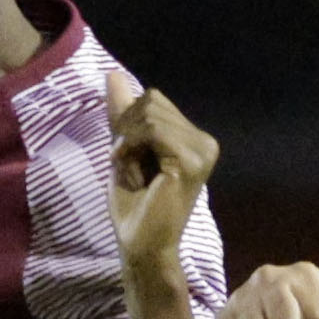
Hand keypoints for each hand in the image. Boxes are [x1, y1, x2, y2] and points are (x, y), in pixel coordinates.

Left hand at [105, 68, 217, 275]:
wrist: (139, 245)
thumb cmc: (134, 205)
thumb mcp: (125, 149)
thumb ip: (123, 114)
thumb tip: (112, 73)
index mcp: (194, 139)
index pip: (152, 99)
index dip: (128, 124)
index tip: (127, 158)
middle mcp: (206, 142)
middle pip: (151, 100)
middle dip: (127, 131)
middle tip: (128, 167)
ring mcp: (203, 151)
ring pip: (149, 114)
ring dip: (126, 143)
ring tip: (131, 172)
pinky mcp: (192, 162)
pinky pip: (152, 130)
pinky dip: (130, 148)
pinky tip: (130, 172)